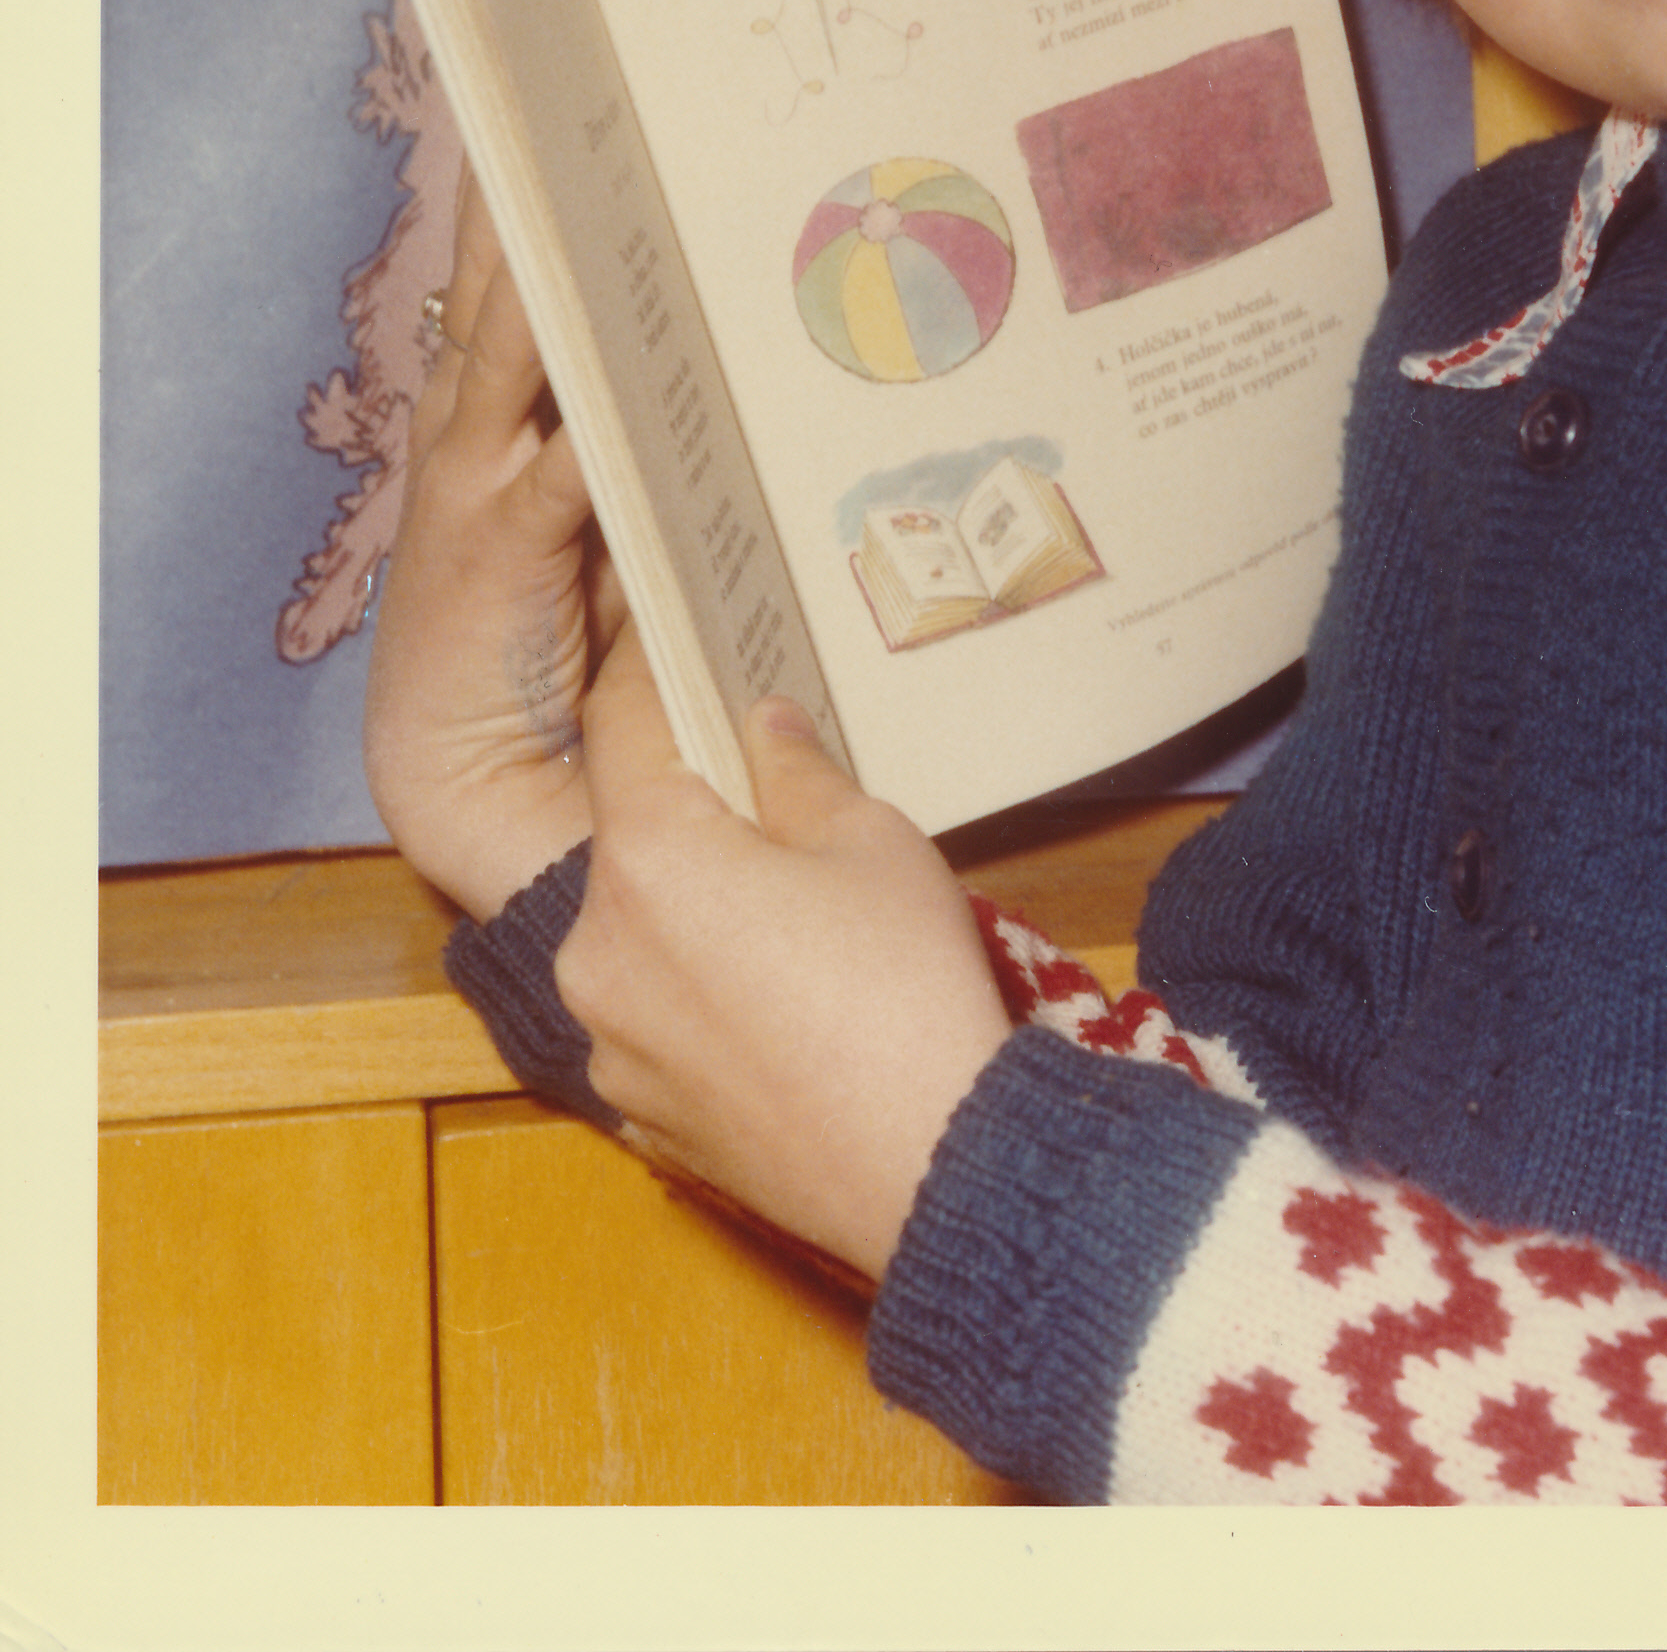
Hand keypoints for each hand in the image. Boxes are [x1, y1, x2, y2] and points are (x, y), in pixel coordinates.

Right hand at [363, 171, 618, 920]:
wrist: (490, 779)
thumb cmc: (566, 645)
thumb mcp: (610, 516)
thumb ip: (640, 438)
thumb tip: (732, 348)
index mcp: (493, 417)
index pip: (512, 285)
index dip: (536, 203)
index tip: (574, 110)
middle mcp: (475, 433)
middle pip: (502, 291)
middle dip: (535, 204)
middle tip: (574, 110)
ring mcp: (478, 484)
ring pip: (511, 349)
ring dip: (542, 274)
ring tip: (572, 190)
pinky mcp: (499, 547)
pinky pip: (552, 464)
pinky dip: (579, 417)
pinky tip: (608, 365)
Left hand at [557, 633, 1013, 1281]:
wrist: (930, 1170)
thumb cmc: (904, 985)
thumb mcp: (872, 840)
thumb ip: (797, 770)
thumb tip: (760, 728)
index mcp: (646, 857)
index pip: (623, 725)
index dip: (652, 671)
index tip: (675, 639)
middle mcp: (595, 946)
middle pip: (630, 838)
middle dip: (694, 812)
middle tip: (774, 805)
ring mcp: (608, 1041)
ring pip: (639, 934)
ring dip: (694, 912)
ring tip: (793, 925)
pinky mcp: (637, 1117)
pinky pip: (655, 1022)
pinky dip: (699, 998)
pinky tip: (782, 1010)